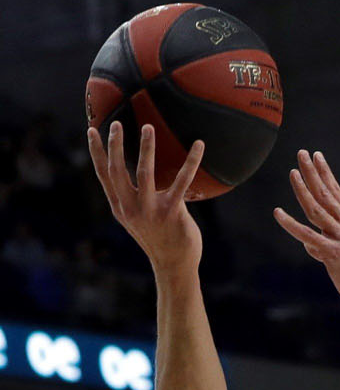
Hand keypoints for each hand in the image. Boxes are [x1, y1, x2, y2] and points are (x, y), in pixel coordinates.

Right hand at [87, 122, 203, 271]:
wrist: (174, 266)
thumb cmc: (158, 239)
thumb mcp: (137, 220)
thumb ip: (132, 198)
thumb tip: (137, 170)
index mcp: (121, 208)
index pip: (104, 176)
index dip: (97, 153)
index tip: (91, 130)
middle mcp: (132, 208)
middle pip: (118, 171)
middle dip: (115, 145)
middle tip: (117, 123)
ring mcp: (151, 211)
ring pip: (144, 173)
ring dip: (146, 148)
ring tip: (148, 127)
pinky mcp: (172, 213)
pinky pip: (181, 182)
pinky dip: (191, 162)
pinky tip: (199, 145)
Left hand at [274, 150, 339, 313]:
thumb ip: (329, 243)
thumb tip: (309, 244)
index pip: (337, 192)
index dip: (326, 173)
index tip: (317, 156)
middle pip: (326, 194)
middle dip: (313, 172)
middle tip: (302, 153)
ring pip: (317, 209)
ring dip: (303, 189)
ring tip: (293, 173)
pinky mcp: (333, 253)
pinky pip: (307, 236)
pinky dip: (291, 224)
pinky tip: (279, 213)